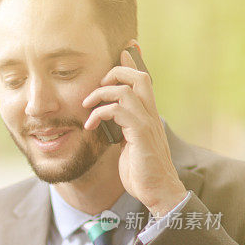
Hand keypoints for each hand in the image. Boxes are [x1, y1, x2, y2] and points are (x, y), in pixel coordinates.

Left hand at [82, 48, 186, 215]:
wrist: (158, 193)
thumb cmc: (142, 173)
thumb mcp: (129, 146)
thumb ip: (123, 130)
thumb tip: (110, 121)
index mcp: (148, 115)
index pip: (143, 80)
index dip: (132, 62)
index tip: (122, 51)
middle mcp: (150, 114)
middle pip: (139, 76)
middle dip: (116, 72)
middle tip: (97, 86)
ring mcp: (147, 123)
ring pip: (127, 89)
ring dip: (101, 93)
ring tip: (86, 107)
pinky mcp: (140, 134)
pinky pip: (118, 110)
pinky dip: (100, 113)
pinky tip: (90, 126)